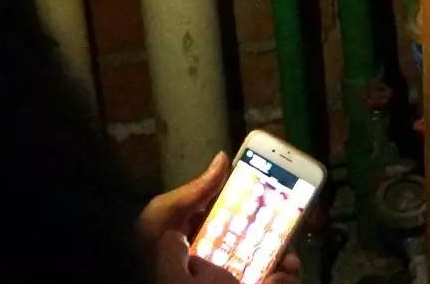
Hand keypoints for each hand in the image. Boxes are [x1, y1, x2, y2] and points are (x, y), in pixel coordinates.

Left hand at [141, 153, 300, 283]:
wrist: (137, 280)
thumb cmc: (145, 251)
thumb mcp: (164, 215)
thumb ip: (195, 191)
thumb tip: (223, 157)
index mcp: (208, 236)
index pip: (243, 219)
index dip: (267, 209)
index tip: (285, 198)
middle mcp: (222, 259)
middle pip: (265, 244)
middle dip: (284, 236)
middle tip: (291, 231)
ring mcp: (231, 277)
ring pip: (273, 268)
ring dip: (288, 261)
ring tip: (288, 260)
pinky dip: (282, 281)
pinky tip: (278, 275)